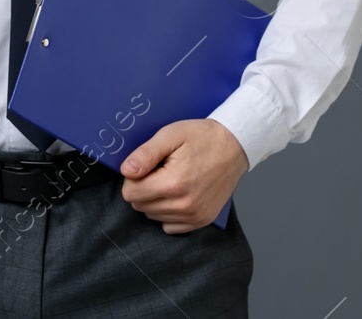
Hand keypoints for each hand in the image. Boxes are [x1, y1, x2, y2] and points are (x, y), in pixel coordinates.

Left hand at [118, 119, 249, 233]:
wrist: (235, 145)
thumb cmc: (202, 137)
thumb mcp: (171, 135)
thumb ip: (146, 154)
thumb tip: (126, 171)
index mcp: (173, 183)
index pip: (130, 193)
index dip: (133, 177)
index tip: (147, 166)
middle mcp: (184, 205)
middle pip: (140, 206)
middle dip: (144, 188)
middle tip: (161, 170)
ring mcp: (194, 216)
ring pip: (153, 216)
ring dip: (156, 200)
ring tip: (173, 179)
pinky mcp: (201, 220)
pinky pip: (169, 226)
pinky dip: (168, 213)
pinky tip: (178, 194)